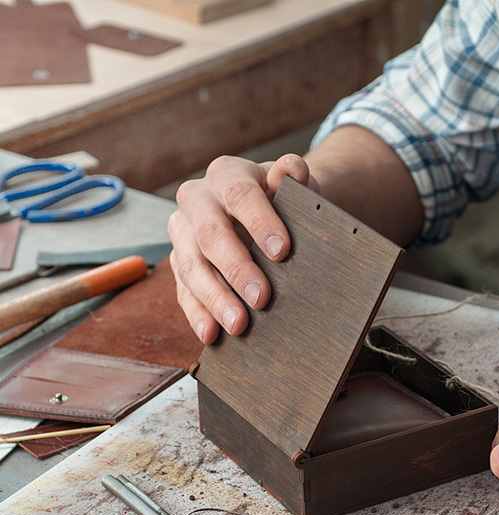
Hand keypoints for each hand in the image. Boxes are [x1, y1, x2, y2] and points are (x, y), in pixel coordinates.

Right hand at [168, 154, 319, 343]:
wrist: (266, 212)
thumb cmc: (281, 199)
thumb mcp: (292, 186)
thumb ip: (293, 177)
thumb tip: (292, 170)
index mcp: (226, 174)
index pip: (240, 196)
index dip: (260, 222)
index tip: (282, 252)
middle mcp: (197, 200)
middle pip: (211, 234)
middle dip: (237, 269)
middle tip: (262, 298)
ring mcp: (184, 232)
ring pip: (191, 266)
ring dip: (215, 299)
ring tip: (239, 325)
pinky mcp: (180, 262)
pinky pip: (183, 290)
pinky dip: (198, 314)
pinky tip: (211, 334)